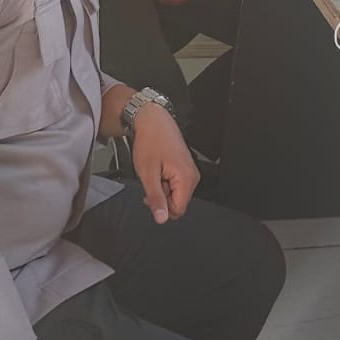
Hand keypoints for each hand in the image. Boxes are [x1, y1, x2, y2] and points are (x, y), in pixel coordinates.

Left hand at [131, 103, 199, 223]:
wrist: (151, 120)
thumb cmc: (150, 141)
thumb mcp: (148, 174)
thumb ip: (156, 198)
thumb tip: (162, 218)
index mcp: (186, 178)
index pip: (178, 210)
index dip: (161, 206)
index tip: (151, 193)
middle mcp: (192, 175)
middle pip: (176, 202)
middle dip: (161, 195)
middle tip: (152, 178)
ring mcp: (189, 171)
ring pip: (174, 193)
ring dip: (161, 186)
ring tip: (155, 170)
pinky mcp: (184, 167)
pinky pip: (174, 183)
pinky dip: (164, 179)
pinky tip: (158, 166)